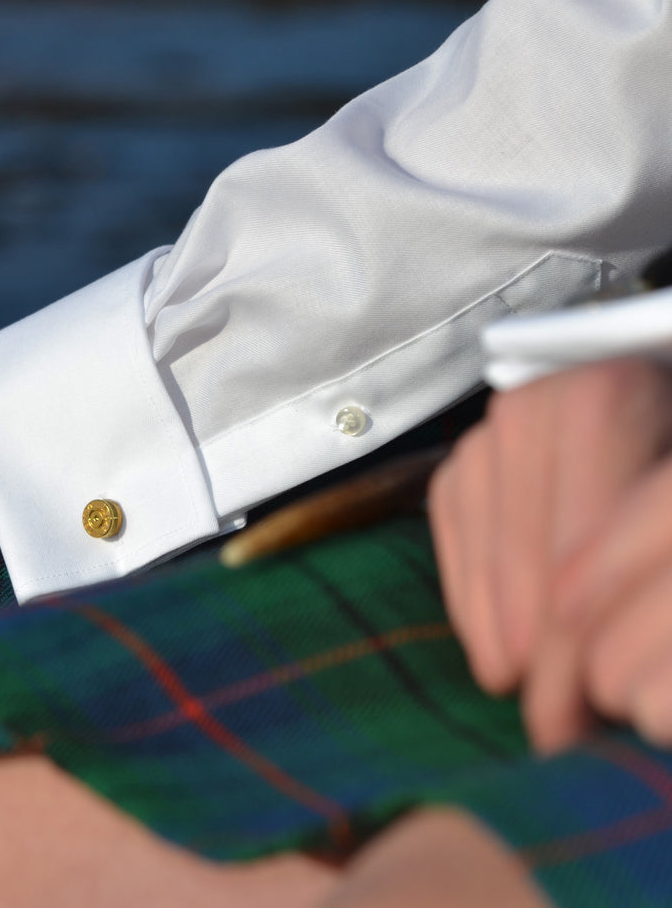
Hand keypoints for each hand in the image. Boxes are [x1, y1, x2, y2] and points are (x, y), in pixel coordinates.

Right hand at [428, 360, 671, 698]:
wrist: (654, 373)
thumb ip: (651, 554)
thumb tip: (601, 661)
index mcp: (610, 400)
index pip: (581, 553)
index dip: (577, 647)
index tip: (588, 715)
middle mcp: (536, 407)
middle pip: (532, 563)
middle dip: (543, 658)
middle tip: (559, 730)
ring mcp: (488, 432)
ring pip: (485, 560)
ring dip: (501, 640)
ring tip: (528, 696)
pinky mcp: (461, 459)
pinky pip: (453, 547)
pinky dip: (472, 604)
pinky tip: (497, 650)